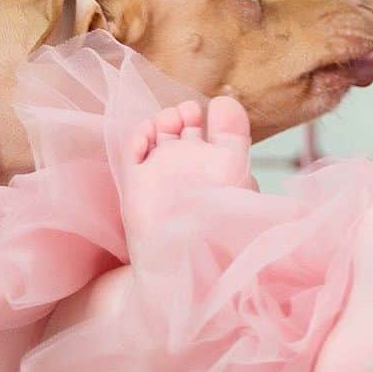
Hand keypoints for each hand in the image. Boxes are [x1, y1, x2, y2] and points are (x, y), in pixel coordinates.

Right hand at [121, 96, 258, 238]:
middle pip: (189, 122)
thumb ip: (234, 141)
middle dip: (187, 111)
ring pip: (163, 129)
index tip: (218, 108)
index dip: (222, 113)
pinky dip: (139, 136)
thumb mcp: (236, 181)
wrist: (182, 270)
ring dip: (165, 118)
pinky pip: (136, 147)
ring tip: (170, 124)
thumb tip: (225, 101)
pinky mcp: (140, 180)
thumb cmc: (219, 233)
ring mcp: (166, 170)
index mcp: (224, 164)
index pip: (225, 127)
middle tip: (188, 114)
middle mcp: (194, 165)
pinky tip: (144, 144)